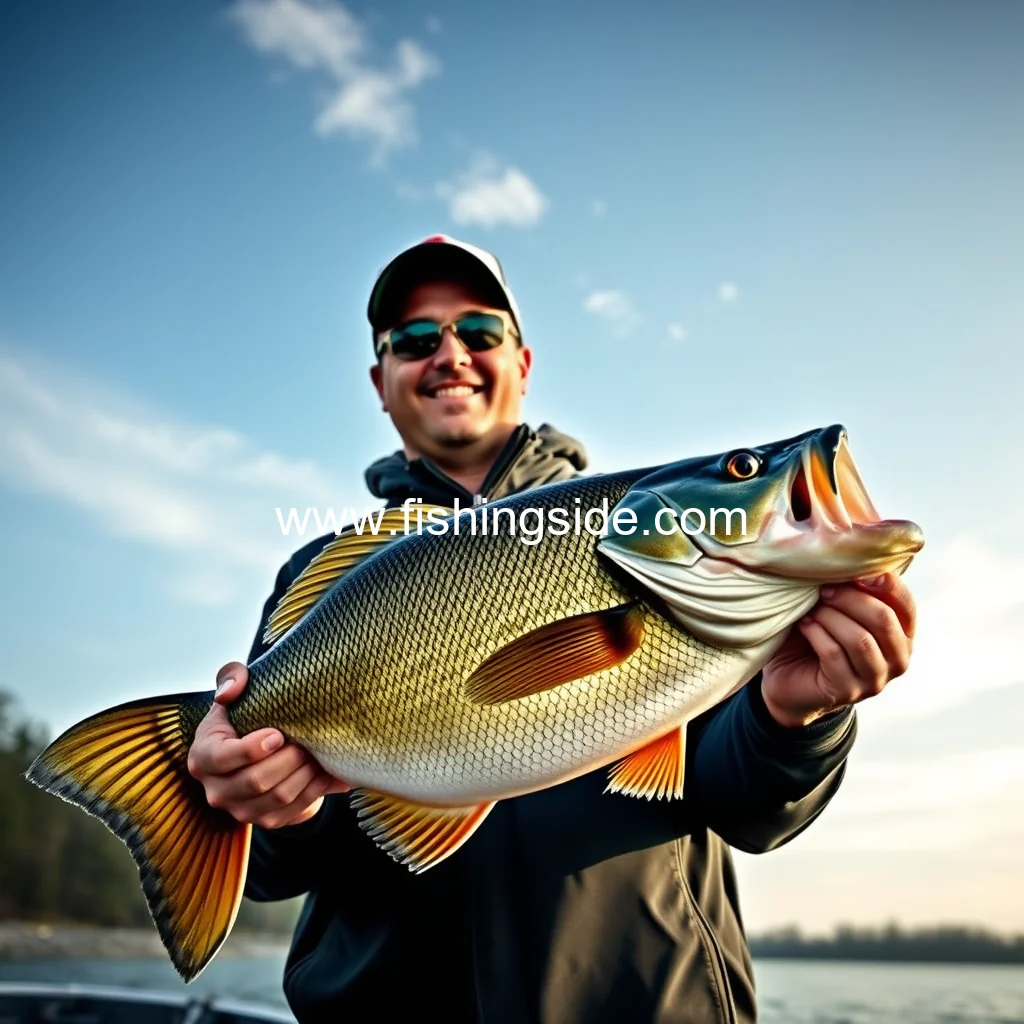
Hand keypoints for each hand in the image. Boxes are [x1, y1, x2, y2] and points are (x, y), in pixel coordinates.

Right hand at [187, 661, 349, 828]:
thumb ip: (231, 677)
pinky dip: (316, 789)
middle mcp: (217, 790)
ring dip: (305, 774)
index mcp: (203, 757)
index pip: (222, 759)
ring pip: (279, 798)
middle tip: (306, 741)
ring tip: (318, 752)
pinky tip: (328, 770)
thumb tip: (230, 692)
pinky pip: (295, 810)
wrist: (262, 744)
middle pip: (256, 782)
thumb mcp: (236, 690)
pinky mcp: (267, 820)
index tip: (278, 733)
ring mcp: (241, 810)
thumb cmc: (246, 713)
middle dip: (288, 759)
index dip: (252, 748)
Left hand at [761, 573, 915, 727]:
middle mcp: (897, 660)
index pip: (906, 605)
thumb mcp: (838, 608)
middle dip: (851, 598)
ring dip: (831, 617)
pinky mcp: (847, 692)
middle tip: (824, 589)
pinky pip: (835, 654)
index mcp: (902, 634)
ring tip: (812, 608)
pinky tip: (804, 624)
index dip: (887, 584)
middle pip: (883, 620)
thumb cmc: (815, 635)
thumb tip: (851, 556)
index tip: (860, 570)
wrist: (787, 678)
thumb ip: (851, 589)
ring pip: (860, 639)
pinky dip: (817, 633)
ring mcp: (874, 680)